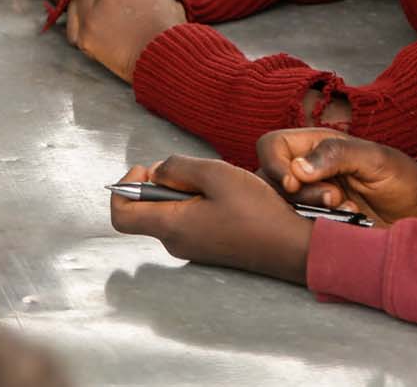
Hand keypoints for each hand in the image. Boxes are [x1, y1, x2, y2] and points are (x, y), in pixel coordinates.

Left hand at [63, 0, 186, 81]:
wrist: (167, 64)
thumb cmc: (173, 36)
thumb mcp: (172, 0)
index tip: (124, 0)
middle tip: (115, 13)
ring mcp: (96, 8)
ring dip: (89, 7)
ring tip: (104, 23)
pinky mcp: (85, 31)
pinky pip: (72, 22)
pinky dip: (78, 26)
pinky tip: (90, 34)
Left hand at [109, 158, 311, 284]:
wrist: (295, 247)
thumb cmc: (258, 212)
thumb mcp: (215, 173)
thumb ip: (176, 167)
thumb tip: (157, 172)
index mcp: (171, 227)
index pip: (121, 215)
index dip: (123, 188)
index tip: (145, 171)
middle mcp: (176, 243)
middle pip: (147, 208)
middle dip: (161, 183)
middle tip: (192, 173)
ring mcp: (193, 249)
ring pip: (170, 211)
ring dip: (184, 191)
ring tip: (215, 185)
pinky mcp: (208, 249)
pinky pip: (189, 220)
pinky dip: (198, 203)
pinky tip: (225, 198)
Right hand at [256, 128, 416, 228]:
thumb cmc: (402, 177)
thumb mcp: (375, 158)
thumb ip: (336, 155)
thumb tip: (297, 168)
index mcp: (312, 146)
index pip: (271, 146)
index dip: (274, 164)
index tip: (294, 184)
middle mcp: (305, 170)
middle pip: (271, 180)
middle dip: (300, 195)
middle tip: (334, 198)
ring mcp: (309, 198)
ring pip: (282, 206)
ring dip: (312, 212)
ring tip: (347, 210)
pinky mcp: (317, 222)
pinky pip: (300, 227)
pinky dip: (320, 228)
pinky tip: (348, 223)